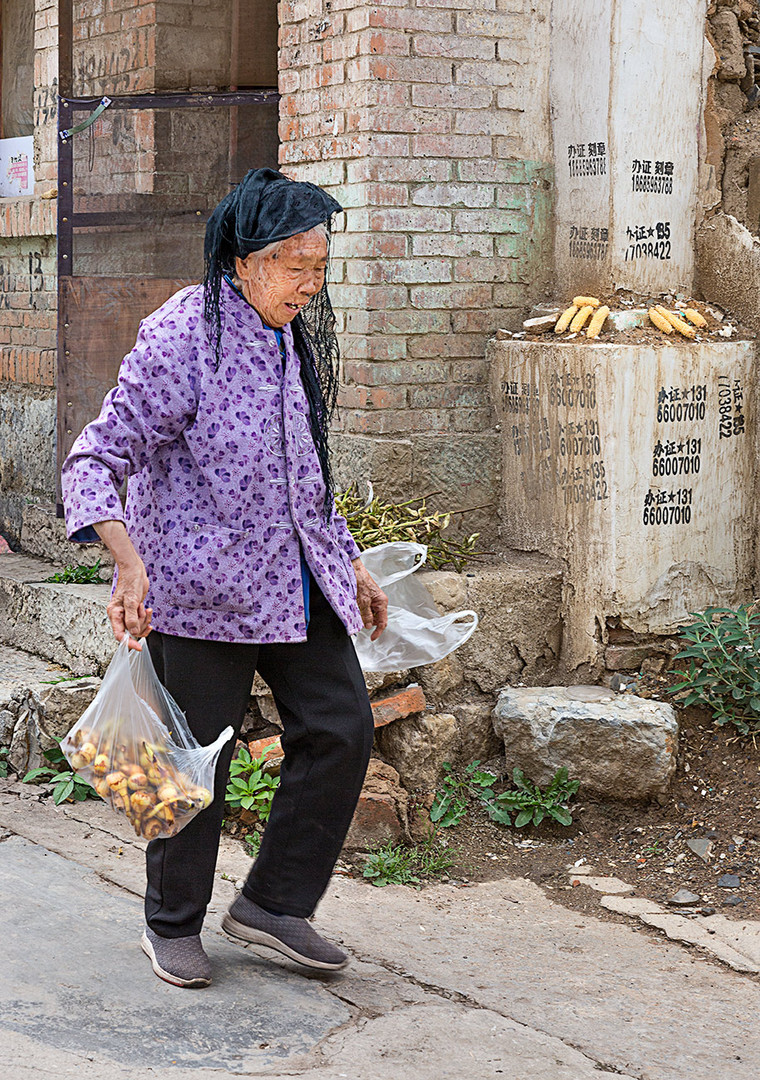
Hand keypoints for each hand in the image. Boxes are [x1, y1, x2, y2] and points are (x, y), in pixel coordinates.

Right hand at [93, 521, 151, 649]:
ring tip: (144, 608)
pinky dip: (145, 617)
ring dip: (144, 620)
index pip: (119, 634)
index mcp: (114, 613)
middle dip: (140, 624)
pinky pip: (140, 620)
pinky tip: (147, 609)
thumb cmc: (130, 582)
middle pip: (130, 631)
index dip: (128, 642)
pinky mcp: (134, 610)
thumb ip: (132, 617)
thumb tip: (133, 631)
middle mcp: (119, 615)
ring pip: (137, 626)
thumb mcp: (132, 600)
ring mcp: (127, 613)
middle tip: (143, 612)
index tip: (138, 647)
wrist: (134, 571)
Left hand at [352, 558, 387, 640]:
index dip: (378, 631)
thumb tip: (367, 626)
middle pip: (376, 619)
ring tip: (357, 610)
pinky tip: (356, 607)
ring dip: (363, 616)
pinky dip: (361, 611)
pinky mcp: (367, 599)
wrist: (354, 570)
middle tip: (360, 620)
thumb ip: (366, 614)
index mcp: (382, 602)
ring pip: (370, 615)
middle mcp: (379, 602)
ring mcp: (373, 601)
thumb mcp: (363, 600)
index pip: (382, 622)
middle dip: (368, 622)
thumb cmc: (361, 581)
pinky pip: (366, 610)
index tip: (372, 638)